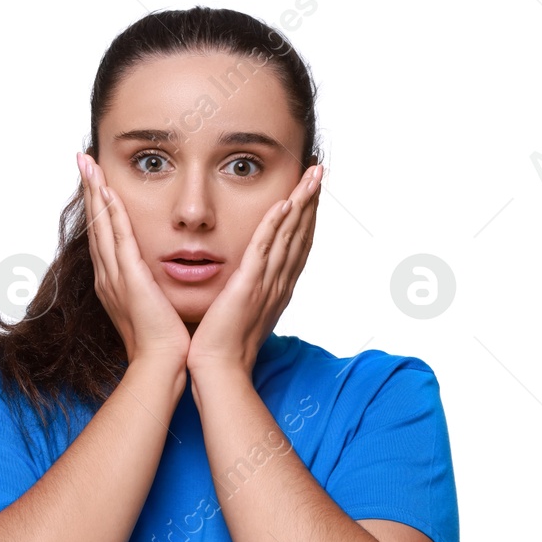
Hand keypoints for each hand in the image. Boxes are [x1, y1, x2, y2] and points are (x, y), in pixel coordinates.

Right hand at [77, 152, 190, 370]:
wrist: (161, 365)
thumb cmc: (164, 344)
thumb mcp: (157, 309)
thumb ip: (155, 291)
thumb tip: (162, 282)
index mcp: (115, 284)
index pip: (104, 237)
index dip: (99, 209)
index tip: (96, 184)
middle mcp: (108, 277)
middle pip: (96, 225)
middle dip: (89, 191)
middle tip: (82, 160)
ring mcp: (115, 276)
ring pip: (102, 224)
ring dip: (95, 191)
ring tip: (87, 163)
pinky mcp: (128, 277)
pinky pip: (118, 236)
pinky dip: (111, 211)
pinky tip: (107, 189)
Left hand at [188, 163, 322, 376]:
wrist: (220, 370)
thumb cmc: (225, 345)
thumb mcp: (243, 311)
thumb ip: (249, 291)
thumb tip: (248, 280)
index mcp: (278, 288)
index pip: (297, 244)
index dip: (307, 216)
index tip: (312, 191)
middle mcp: (279, 283)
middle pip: (301, 233)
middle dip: (311, 200)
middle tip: (320, 171)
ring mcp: (266, 284)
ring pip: (289, 235)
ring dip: (301, 203)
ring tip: (311, 176)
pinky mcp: (248, 286)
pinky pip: (264, 249)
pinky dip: (275, 225)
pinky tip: (284, 204)